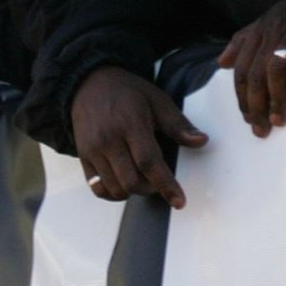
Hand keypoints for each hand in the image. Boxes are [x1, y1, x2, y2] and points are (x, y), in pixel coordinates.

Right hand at [69, 65, 206, 208]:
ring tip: (142, 179)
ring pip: (115, 189)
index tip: (179, 201)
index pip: (149, 162)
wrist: (88, 84)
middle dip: (151, 189)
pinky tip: (123, 184)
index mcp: (131, 124)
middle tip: (159, 181)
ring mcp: (94, 150)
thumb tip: (201, 141)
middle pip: (131, 181)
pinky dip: (113, 194)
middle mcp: (109, 139)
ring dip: (133, 192)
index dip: (166, 185)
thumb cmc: (127, 92)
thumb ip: (178, 124)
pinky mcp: (84, 158)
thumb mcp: (156, 100)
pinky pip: (97, 189)